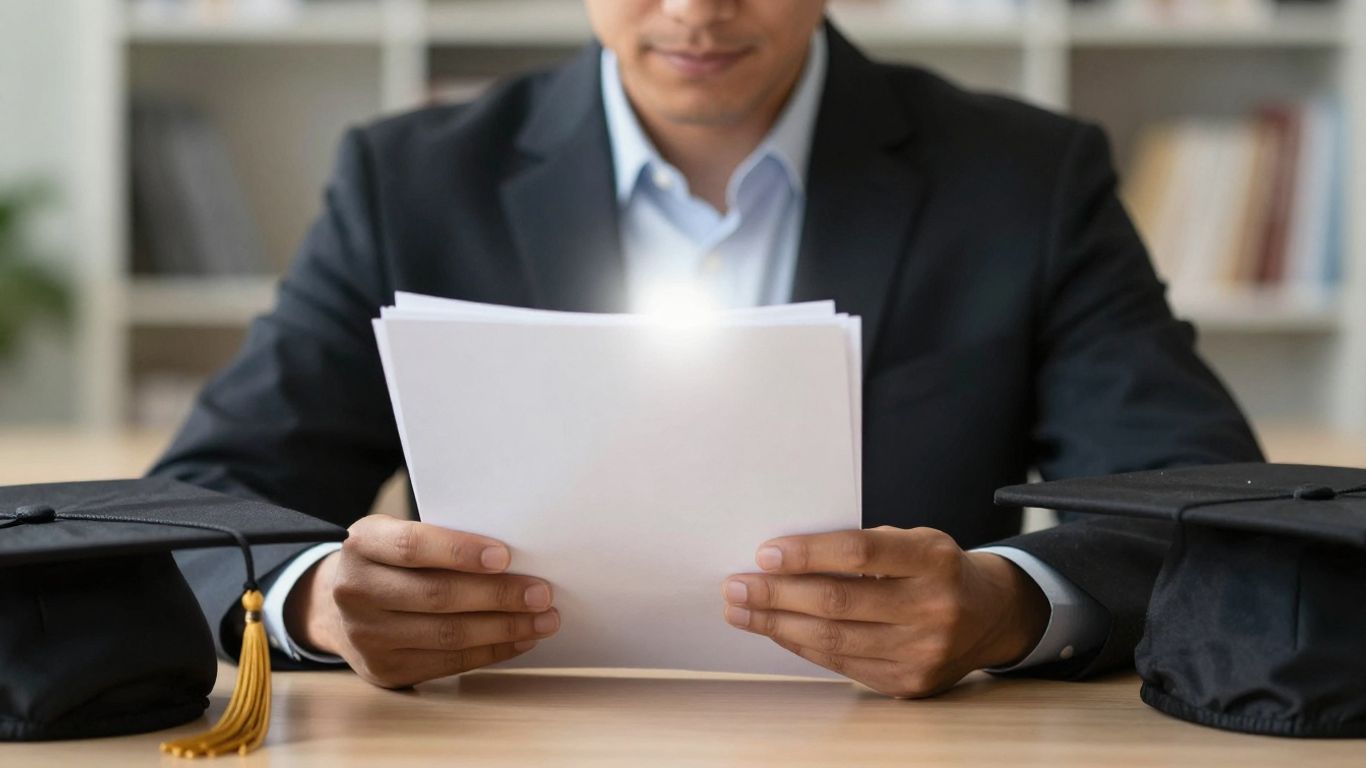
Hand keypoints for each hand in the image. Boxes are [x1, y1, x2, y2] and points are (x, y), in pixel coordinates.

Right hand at [285, 515, 559, 688]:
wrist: (338, 607)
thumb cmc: (390, 562)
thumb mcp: (397, 535)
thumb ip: (440, 541)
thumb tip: (515, 556)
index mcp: (362, 545)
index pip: (412, 547)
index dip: (460, 551)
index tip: (505, 556)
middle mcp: (356, 591)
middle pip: (436, 595)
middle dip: (497, 595)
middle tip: (541, 593)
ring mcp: (367, 636)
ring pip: (446, 635)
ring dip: (503, 628)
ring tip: (542, 620)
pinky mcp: (384, 669)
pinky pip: (447, 663)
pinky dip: (490, 652)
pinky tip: (519, 640)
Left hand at [722, 526, 1048, 697]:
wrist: (991, 616)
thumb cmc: (938, 568)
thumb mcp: (914, 540)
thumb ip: (864, 546)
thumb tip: (787, 558)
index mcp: (932, 560)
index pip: (859, 554)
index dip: (808, 553)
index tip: (765, 554)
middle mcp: (931, 608)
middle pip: (838, 602)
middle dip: (777, 594)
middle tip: (736, 586)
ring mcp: (921, 651)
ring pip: (833, 639)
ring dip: (777, 624)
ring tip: (741, 610)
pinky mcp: (909, 683)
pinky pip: (842, 664)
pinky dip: (802, 645)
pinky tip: (776, 630)